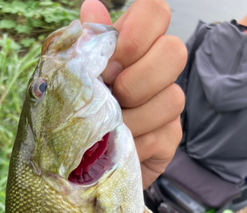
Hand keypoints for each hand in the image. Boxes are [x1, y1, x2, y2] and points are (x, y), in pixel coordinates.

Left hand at [80, 0, 186, 188]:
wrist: (77, 163)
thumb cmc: (75, 114)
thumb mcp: (72, 79)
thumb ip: (84, 46)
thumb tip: (91, 6)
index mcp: (132, 45)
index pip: (156, 11)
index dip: (139, 31)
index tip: (112, 60)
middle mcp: (157, 70)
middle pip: (174, 52)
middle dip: (137, 79)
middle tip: (112, 97)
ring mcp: (168, 104)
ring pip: (171, 99)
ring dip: (132, 118)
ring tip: (109, 129)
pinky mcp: (170, 138)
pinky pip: (161, 136)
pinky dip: (134, 144)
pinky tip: (117, 148)